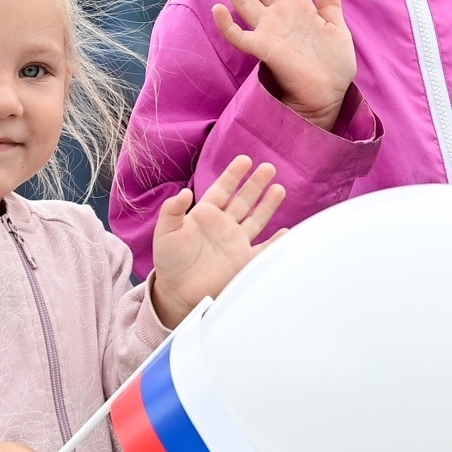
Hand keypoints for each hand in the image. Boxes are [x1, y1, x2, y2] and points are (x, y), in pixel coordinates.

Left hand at [150, 155, 284, 324]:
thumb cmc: (169, 261)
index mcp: (205, 215)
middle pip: (244, 199)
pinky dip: (276, 242)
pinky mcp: (243, 260)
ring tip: (279, 189)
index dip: (233, 174)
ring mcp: (235, 242)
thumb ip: (172, 210)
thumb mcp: (165, 232)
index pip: (223, 189)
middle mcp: (223, 225)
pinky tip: (286, 232)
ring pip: (256, 218)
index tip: (245, 160)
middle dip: (256, 183)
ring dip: (268, 205)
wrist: (177, 291)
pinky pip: (263, 248)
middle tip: (269, 168)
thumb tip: (184, 192)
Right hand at [211, 0, 356, 128]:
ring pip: (246, 1)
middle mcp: (281, 16)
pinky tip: (218, 9)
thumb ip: (330, 7)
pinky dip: (228, 25)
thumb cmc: (335, 66)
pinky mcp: (263, 49)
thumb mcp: (339, 30)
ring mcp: (270, 31)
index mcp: (301, 9)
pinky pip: (240, 36)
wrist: (329, 94)